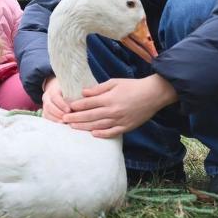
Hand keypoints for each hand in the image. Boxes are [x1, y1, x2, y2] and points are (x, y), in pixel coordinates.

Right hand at [40, 76, 70, 122]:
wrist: (57, 91)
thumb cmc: (67, 91)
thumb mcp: (70, 91)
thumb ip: (73, 97)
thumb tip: (78, 107)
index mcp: (53, 90)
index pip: (55, 97)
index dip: (61, 104)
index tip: (69, 110)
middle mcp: (47, 97)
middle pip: (49, 106)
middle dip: (58, 113)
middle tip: (66, 118)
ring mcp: (44, 105)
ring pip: (46, 113)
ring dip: (55, 119)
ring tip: (64, 123)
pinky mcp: (45, 111)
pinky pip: (46, 117)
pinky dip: (53, 121)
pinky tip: (61, 124)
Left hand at [62, 75, 177, 137]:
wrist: (153, 94)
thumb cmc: (132, 86)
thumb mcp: (114, 82)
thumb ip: (98, 89)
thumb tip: (83, 93)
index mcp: (108, 99)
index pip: (87, 104)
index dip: (76, 106)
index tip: (66, 107)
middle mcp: (113, 111)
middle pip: (89, 116)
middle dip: (75, 118)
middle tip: (63, 120)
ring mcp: (120, 120)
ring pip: (98, 126)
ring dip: (84, 127)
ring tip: (73, 128)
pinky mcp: (127, 126)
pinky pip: (112, 133)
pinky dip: (102, 134)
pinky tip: (93, 134)